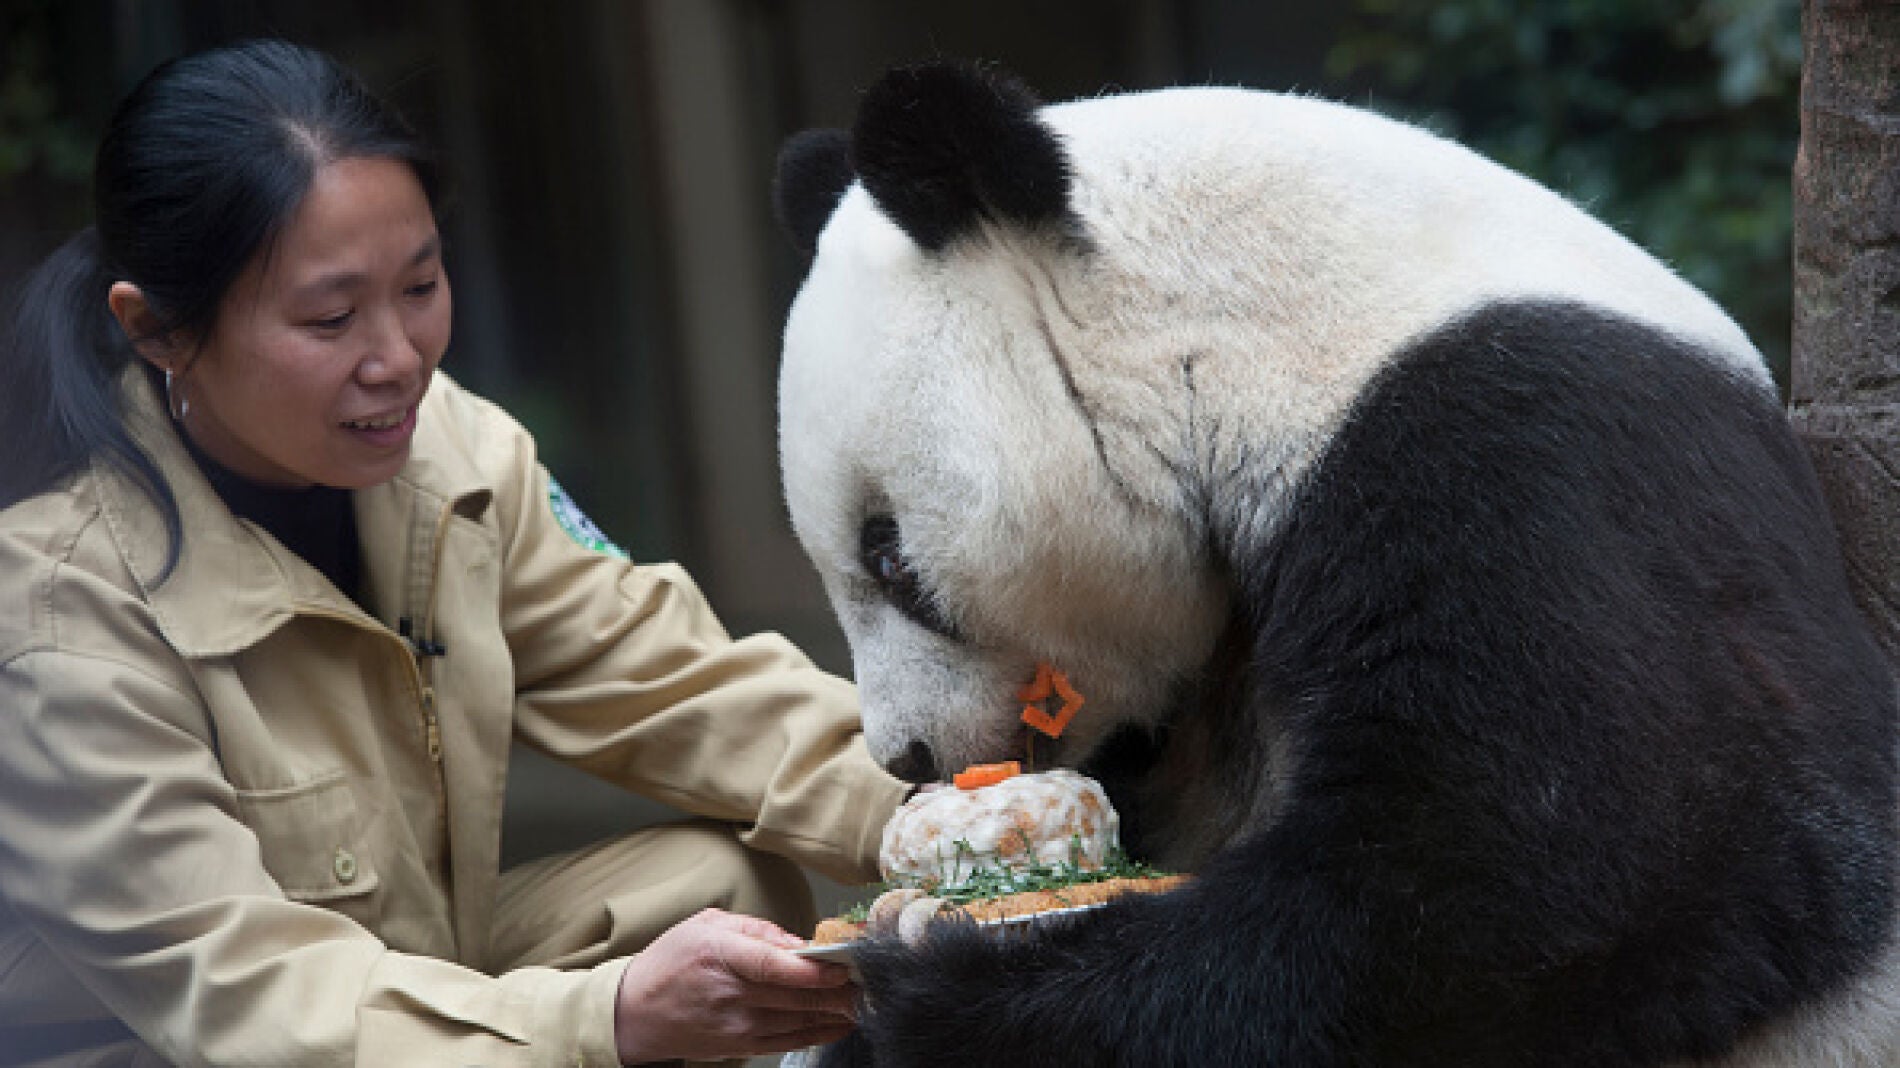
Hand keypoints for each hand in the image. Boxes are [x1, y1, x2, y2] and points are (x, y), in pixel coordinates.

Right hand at [612, 907, 856, 1062]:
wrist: (636, 1012)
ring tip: (865, 996)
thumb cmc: (672, 961)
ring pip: (798, 1018)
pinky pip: (789, 1041)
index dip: (813, 968)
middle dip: (839, 989)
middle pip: (795, 994)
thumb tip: (799, 941)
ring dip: (837, 1010)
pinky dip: (820, 1033)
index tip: (843, 964)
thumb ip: (757, 929)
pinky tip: (843, 1022)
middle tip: (870, 978)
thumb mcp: (707, 925)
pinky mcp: (741, 1045)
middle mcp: (730, 993)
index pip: (773, 965)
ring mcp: (736, 1024)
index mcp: (721, 954)